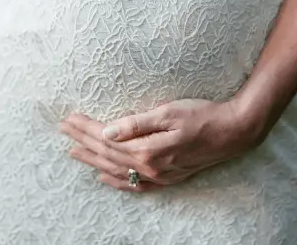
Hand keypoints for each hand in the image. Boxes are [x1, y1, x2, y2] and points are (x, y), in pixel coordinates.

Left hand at [59, 99, 261, 192]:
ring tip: (74, 152)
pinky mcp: (168, 177)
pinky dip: (117, 181)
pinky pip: (136, 184)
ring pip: (117, 169)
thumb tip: (107, 131)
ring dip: (94, 160)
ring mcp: (159, 175)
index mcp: (147, 149)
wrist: (233, 132)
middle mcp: (150, 167)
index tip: (69, 118)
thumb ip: (136, 124)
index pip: (107, 138)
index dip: (86, 128)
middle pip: (108, 154)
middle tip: (63, 130)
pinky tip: (104, 177)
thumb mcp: (168, 112)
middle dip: (83, 141)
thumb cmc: (202, 116)